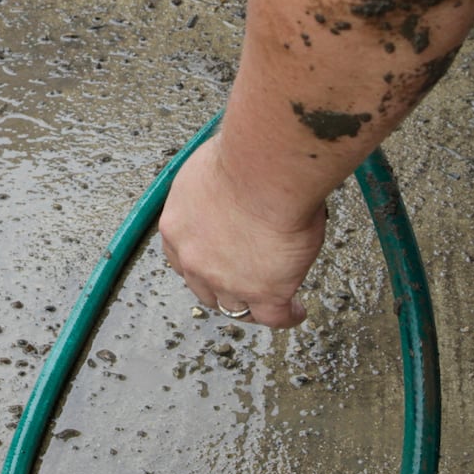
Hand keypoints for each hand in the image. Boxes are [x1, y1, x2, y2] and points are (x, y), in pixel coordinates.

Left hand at [158, 135, 325, 328]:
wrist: (264, 170)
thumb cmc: (240, 157)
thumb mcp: (205, 170)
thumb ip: (210, 189)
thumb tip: (226, 181)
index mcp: (176, 226)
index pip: (181, 257)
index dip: (199, 262)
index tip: (214, 260)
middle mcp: (193, 259)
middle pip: (203, 287)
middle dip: (220, 287)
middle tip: (241, 281)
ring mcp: (226, 280)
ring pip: (234, 307)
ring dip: (249, 305)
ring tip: (269, 302)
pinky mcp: (264, 291)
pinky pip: (275, 316)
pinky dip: (287, 316)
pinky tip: (297, 310)